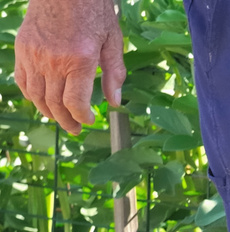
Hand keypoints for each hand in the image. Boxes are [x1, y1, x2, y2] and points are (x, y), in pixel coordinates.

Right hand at [14, 0, 124, 134]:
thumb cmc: (93, 11)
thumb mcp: (112, 41)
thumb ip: (114, 73)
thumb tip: (114, 102)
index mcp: (80, 61)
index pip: (75, 103)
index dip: (82, 118)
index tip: (89, 121)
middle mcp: (53, 61)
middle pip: (55, 104)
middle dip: (66, 121)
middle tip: (75, 128)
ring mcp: (34, 55)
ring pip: (36, 95)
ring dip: (47, 111)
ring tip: (59, 118)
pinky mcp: (22, 48)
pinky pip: (22, 79)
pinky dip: (30, 94)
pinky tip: (41, 100)